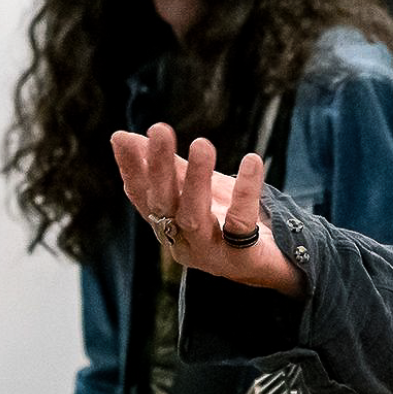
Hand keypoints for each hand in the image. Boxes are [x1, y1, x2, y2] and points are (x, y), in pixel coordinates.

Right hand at [109, 124, 305, 296]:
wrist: (271, 263)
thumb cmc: (228, 222)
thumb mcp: (197, 191)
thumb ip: (168, 167)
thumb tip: (123, 136)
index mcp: (168, 226)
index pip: (143, 196)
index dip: (131, 168)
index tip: (121, 137)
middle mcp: (183, 242)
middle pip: (164, 204)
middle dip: (159, 167)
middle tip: (159, 129)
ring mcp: (210, 252)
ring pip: (194, 216)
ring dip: (196, 179)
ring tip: (202, 143)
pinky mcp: (241, 257)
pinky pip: (240, 223)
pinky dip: (245, 192)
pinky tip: (252, 162)